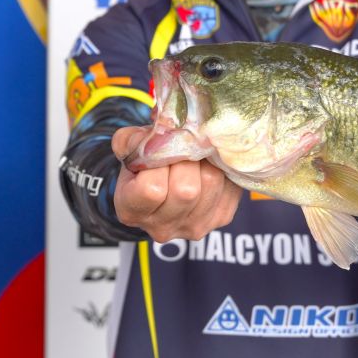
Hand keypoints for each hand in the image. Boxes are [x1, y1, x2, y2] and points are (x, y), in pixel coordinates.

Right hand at [109, 125, 240, 241]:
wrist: (161, 185)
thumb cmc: (142, 166)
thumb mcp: (127, 149)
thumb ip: (131, 139)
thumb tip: (158, 130)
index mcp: (132, 212)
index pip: (152, 189)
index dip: (159, 162)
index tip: (159, 150)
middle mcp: (162, 227)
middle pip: (187, 189)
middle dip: (186, 158)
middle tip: (181, 147)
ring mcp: (194, 226)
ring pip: (211, 182)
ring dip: (205, 160)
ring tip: (195, 154)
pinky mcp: (221, 217)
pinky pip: (229, 184)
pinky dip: (221, 167)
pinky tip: (208, 163)